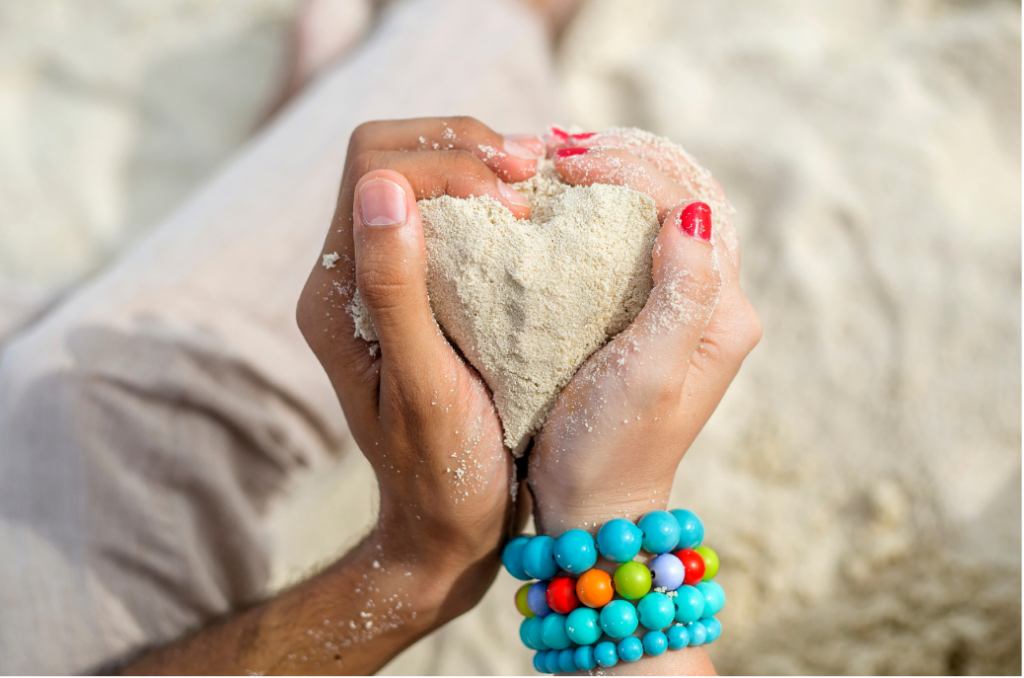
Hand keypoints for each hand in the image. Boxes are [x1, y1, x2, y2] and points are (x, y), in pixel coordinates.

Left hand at [296, 117, 542, 625]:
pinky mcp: (418, 294)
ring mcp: (382, 283)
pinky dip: (487, 196)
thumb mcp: (423, 385)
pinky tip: (528, 213)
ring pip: (418, 175)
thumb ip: (396, 289)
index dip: (445, 159)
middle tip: (532, 175)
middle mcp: (349, 277)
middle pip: (390, 155)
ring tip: (536, 187)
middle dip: (462, 146)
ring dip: (477, 165)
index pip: (374, 167)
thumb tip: (383, 186)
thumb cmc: (443, 471)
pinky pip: (444, 213)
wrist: (446, 528)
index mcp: (336, 293)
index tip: (512, 197)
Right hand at [528, 129, 761, 534]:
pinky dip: (603, 211)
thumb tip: (691, 213)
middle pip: (683, 199)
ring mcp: (681, 309)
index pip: (691, 205)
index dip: (633, 169)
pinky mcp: (647, 318)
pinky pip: (635, 244)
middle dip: (627, 161)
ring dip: (616, 180)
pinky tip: (566, 201)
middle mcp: (713, 304)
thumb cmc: (613, 447)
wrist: (593, 504)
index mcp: (724, 312)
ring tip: (561, 162)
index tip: (569, 164)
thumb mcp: (651, 373)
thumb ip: (682, 294)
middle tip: (562, 149)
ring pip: (659, 215)